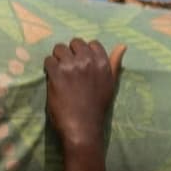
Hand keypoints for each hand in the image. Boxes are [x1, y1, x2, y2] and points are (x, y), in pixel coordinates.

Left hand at [43, 37, 122, 153]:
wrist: (83, 126)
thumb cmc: (97, 107)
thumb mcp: (110, 83)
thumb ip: (114, 63)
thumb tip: (122, 45)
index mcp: (102, 63)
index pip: (92, 44)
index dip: (84, 53)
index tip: (80, 63)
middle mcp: (88, 60)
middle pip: (75, 43)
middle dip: (70, 53)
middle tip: (67, 67)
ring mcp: (71, 66)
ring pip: (59, 49)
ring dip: (57, 58)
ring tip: (58, 72)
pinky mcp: (57, 74)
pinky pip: (48, 60)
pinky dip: (48, 67)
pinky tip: (52, 78)